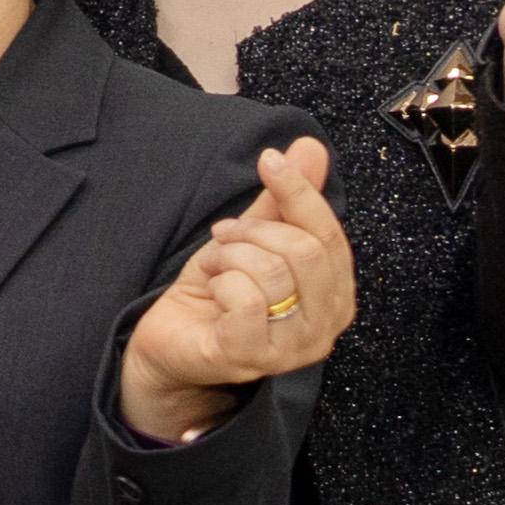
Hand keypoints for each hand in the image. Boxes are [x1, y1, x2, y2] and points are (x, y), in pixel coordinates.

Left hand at [118, 135, 360, 437]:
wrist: (169, 343)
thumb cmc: (216, 294)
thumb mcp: (251, 240)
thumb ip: (283, 202)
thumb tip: (311, 147)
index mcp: (335, 298)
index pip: (330, 236)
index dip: (300, 192)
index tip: (269, 160)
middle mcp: (324, 329)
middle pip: (305, 251)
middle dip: (255, 230)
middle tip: (224, 235)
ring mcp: (290, 350)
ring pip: (272, 272)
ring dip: (229, 254)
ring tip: (213, 264)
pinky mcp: (250, 358)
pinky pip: (245, 299)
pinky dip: (219, 280)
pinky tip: (208, 286)